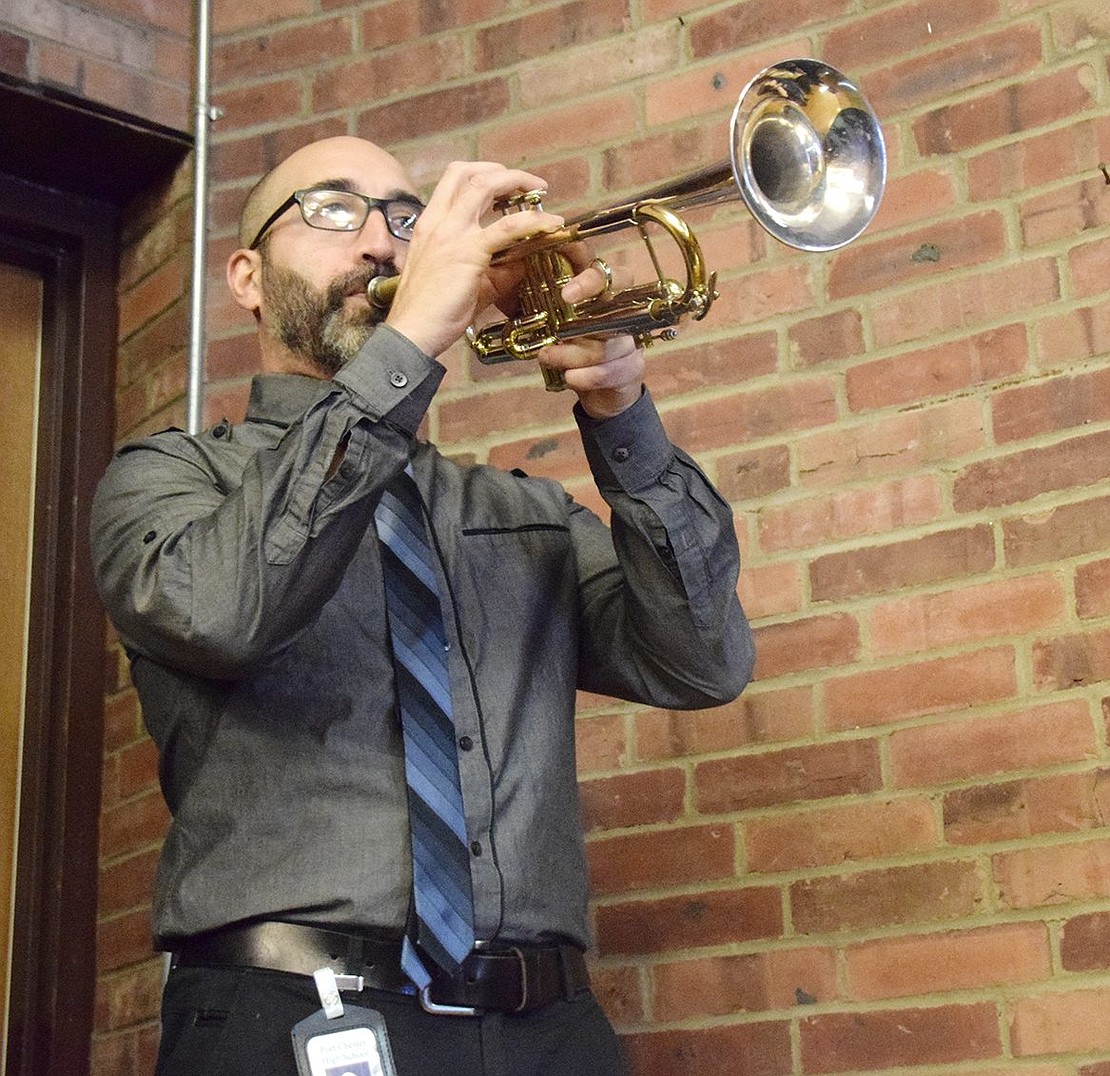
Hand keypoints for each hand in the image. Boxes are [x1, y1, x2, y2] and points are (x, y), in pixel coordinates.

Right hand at [385, 162, 564, 357]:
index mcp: (430, 226)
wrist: (411, 333)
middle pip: (468, 173)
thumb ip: (494, 268)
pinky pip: (507, 226)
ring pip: (485, 186)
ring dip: (516, 181)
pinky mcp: (468, 252)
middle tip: (527, 183)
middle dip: (502, 171)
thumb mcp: (463, 282)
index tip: (504, 183)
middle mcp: (437, 222)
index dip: (481, 174)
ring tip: (539, 190)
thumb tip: (523, 260)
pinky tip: (551, 223)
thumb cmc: (430, 314)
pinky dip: (534, 220)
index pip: (452, 181)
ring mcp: (451, 234)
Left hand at [538, 250, 644, 419]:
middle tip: (552, 335)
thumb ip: (541, 298)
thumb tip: (511, 278)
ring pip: (608, 346)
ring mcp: (632, 341)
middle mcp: (625, 313)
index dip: (589, 282)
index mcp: (607, 293)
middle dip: (579, 327)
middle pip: (613, 312)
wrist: (594, 383)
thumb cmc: (571, 341)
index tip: (565, 295)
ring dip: (574, 355)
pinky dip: (587, 377)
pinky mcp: (633, 368)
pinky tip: (569, 378)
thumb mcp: (553, 317)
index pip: (608, 275)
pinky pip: (614, 372)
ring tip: (547, 357)